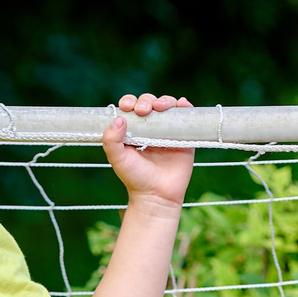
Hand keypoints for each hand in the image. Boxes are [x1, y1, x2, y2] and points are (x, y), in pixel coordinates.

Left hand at [104, 93, 194, 209]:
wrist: (157, 196)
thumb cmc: (135, 178)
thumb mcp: (117, 159)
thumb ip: (111, 140)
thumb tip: (119, 118)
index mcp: (133, 130)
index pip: (131, 108)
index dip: (129, 102)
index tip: (127, 107)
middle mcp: (151, 128)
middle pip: (150, 103)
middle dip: (146, 101)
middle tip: (143, 110)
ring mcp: (168, 131)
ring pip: (167, 107)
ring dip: (165, 101)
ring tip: (161, 107)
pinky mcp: (184, 137)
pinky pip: (186, 117)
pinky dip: (184, 106)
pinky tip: (181, 104)